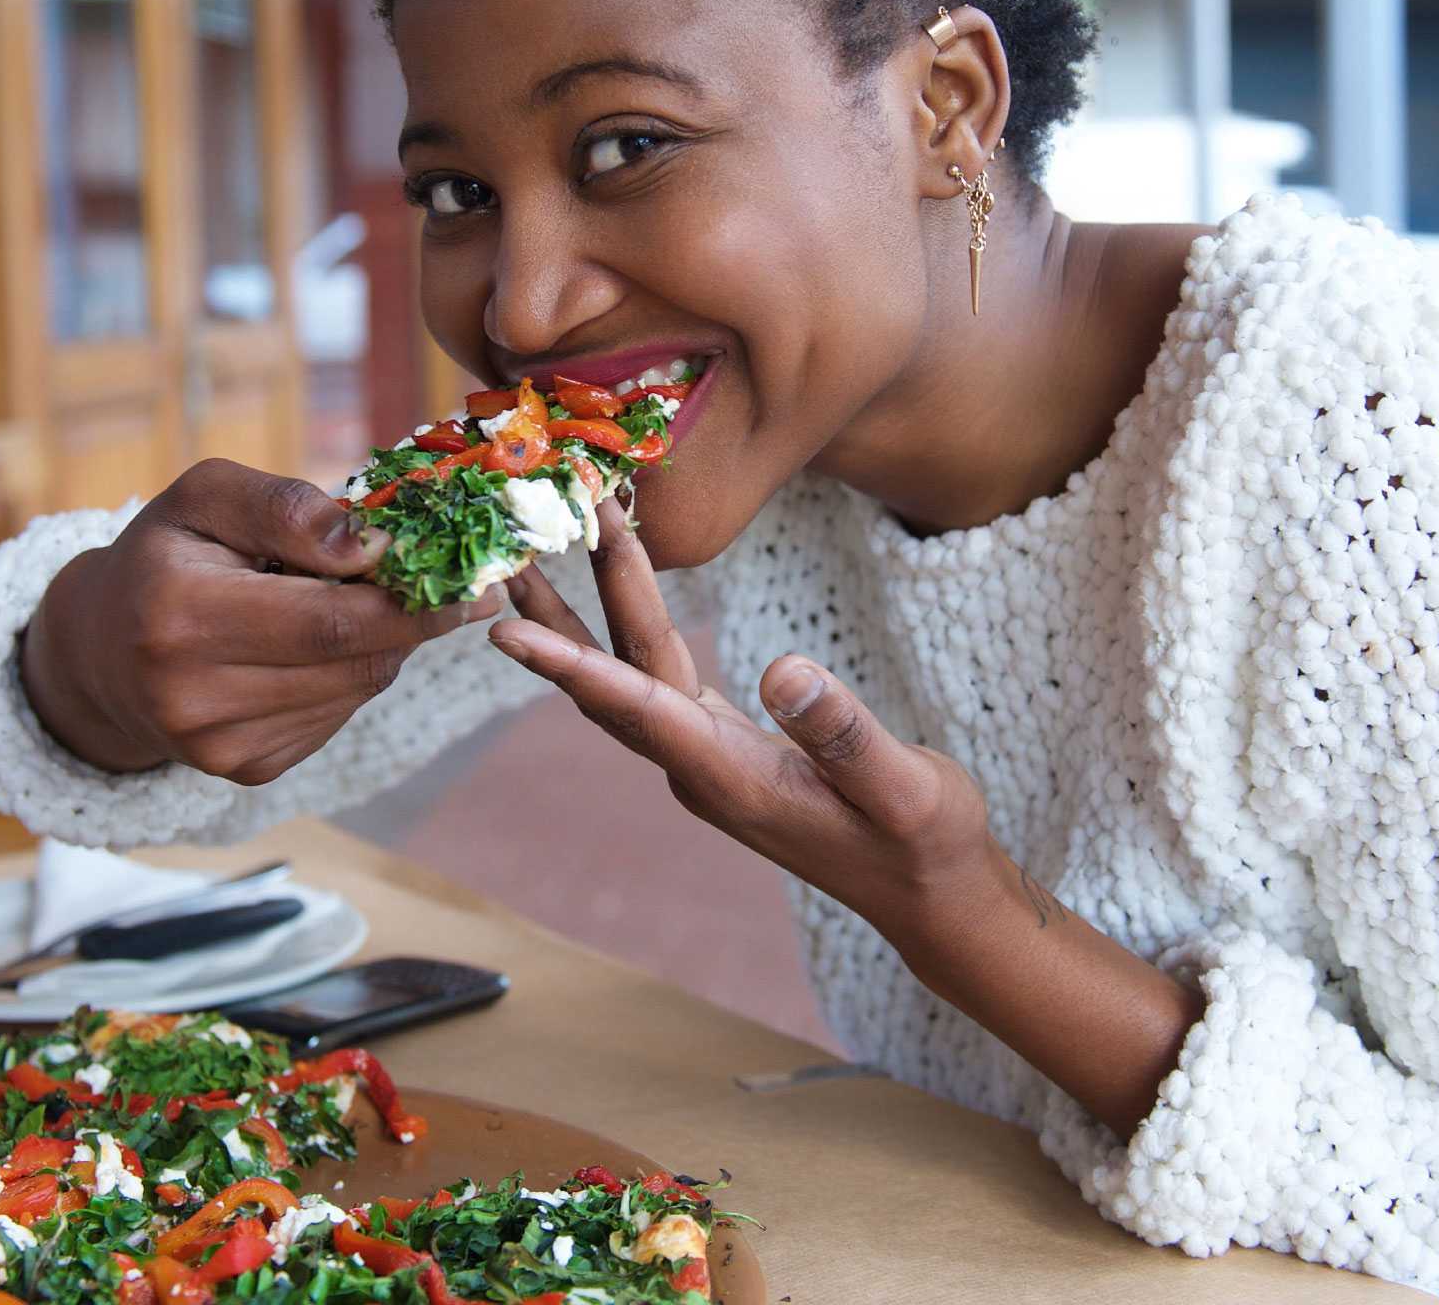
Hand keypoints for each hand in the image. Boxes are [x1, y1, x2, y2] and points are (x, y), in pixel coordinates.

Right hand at [21, 459, 498, 780]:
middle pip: (353, 660)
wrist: (102, 651)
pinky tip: (322, 644)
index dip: (413, 599)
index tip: (473, 573)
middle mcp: (194, 697)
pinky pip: (337, 714)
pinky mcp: (246, 771)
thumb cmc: (164, 555)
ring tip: (366, 598)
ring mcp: (220, 747)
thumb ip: (283, 507)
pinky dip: (351, 675)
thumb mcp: (205, 497)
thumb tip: (370, 543)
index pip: (329, 620)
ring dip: (385, 642)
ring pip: (356, 689)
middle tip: (464, 585)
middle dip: (418, 619)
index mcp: (179, 617)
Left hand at [492, 500, 1199, 1135]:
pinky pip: (657, 683)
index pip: (637, 709)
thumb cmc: (925, 844)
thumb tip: (783, 671)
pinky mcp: (725, 750)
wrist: (931, 896)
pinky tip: (616, 598)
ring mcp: (708, 762)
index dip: (571, 666)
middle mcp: (701, 770)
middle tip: (514, 543)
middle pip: (612, 682)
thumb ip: (844, 734)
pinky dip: (629, 635)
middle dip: (562, 612)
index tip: (506, 631)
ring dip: (584, 617)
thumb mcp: (904, 789)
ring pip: (628, 679)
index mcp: (731, 778)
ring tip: (535, 554)